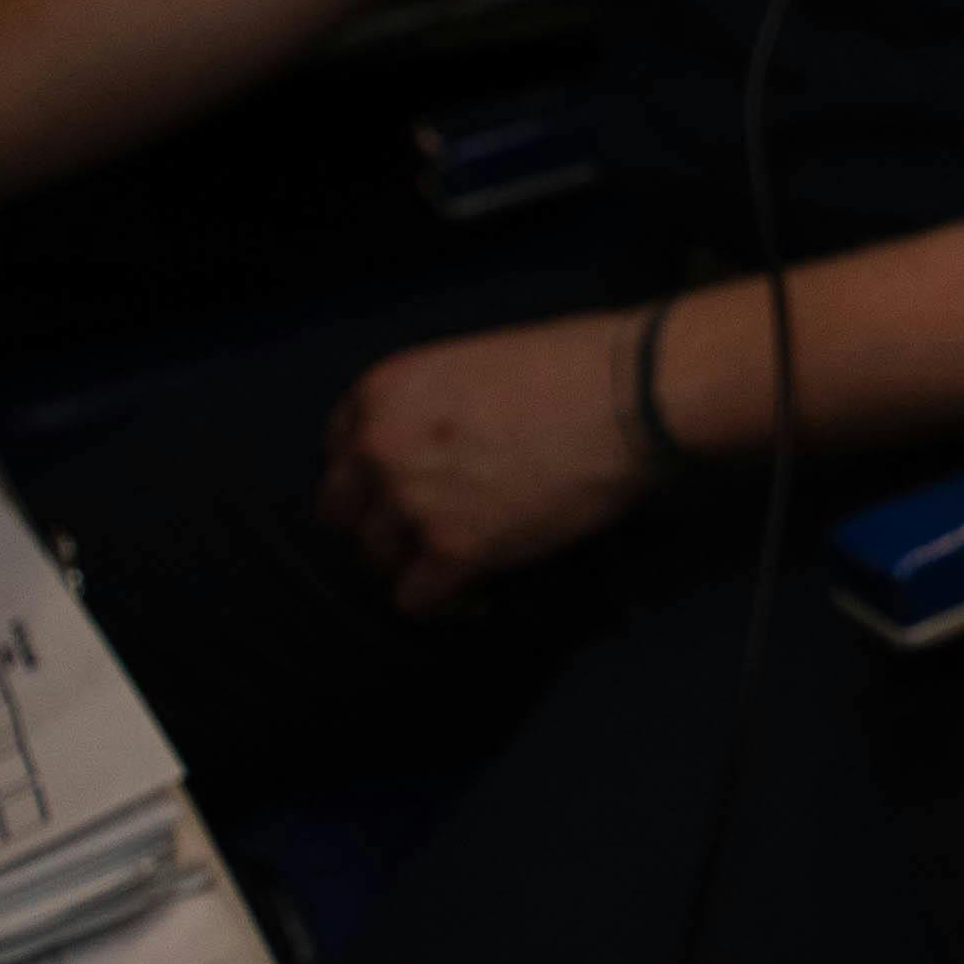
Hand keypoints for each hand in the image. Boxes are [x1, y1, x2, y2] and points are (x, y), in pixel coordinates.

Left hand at [316, 312, 660, 613]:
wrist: (628, 397)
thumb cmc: (568, 368)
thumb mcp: (469, 366)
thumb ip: (426, 410)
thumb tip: (424, 455)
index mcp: (381, 392)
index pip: (335, 451)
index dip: (370, 472)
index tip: (398, 483)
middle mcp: (380, 447)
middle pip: (342, 511)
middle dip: (379, 518)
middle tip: (425, 521)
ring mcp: (413, 503)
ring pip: (377, 558)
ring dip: (413, 559)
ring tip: (458, 549)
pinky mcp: (454, 551)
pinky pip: (414, 598)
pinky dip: (440, 596)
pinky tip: (469, 580)